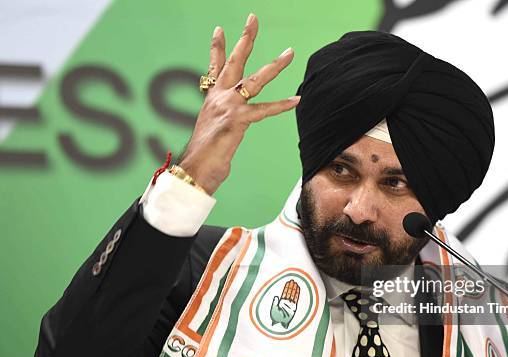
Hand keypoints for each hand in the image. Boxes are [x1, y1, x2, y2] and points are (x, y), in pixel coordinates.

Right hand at [179, 13, 299, 194]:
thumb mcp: (212, 133)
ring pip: (254, 80)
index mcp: (211, 100)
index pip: (214, 68)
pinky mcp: (237, 121)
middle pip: (233, 61)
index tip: (219, 30)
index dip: (217, 48)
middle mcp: (218, 98)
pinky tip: (295, 100)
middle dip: (245, 39)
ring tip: (289, 52)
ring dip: (275, 66)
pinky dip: (281, 106)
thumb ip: (221, 124)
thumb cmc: (204, 157)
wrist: (194, 169)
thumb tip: (227, 129)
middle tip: (253, 18)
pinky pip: (263, 110)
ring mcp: (228, 107)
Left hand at [270, 279, 299, 327]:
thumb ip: (274, 303)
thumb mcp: (273, 310)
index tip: (288, 282)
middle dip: (291, 287)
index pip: (285, 293)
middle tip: (293, 280)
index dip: (287, 288)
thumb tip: (276, 297)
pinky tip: (298, 289)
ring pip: (293, 295)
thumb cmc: (276, 319)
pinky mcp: (294, 308)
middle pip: (289, 293)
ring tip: (296, 283)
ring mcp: (291, 305)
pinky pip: (296, 299)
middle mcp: (286, 303)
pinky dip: (297, 294)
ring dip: (294, 289)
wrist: (280, 326)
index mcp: (281, 303)